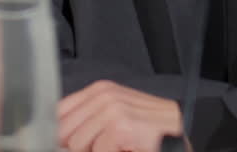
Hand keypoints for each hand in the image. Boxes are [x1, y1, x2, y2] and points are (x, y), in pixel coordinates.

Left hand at [58, 80, 183, 151]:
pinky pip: (97, 151)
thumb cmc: (150, 135)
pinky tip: (128, 149)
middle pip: (64, 130)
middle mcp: (105, 94)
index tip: (64, 144)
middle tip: (106, 146)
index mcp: (101, 90)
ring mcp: (113, 108)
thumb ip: (86, 124)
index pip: (59, 111)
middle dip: (78, 147)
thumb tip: (57, 138)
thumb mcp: (113, 122)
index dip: (59, 133)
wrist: (179, 142)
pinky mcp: (121, 126)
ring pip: (78, 144)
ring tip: (120, 147)